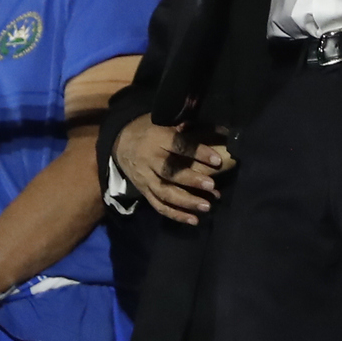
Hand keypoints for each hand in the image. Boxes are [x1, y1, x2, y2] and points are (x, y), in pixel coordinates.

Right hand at [113, 114, 232, 224]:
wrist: (120, 143)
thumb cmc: (150, 129)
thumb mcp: (166, 120)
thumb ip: (190, 127)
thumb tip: (222, 130)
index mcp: (157, 139)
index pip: (179, 146)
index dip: (198, 153)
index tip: (217, 160)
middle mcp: (150, 160)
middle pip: (170, 172)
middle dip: (192, 180)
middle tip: (212, 186)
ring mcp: (146, 178)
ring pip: (165, 192)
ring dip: (186, 202)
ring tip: (207, 206)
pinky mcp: (144, 191)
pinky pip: (158, 205)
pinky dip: (175, 214)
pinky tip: (193, 220)